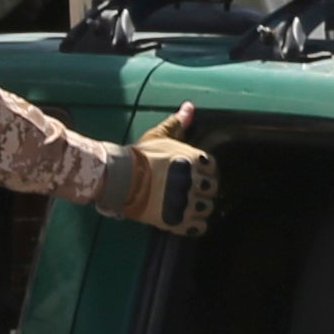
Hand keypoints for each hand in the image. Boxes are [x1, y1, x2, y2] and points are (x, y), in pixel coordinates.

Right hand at [101, 104, 216, 234]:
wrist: (120, 178)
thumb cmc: (140, 155)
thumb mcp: (159, 135)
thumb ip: (177, 123)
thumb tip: (189, 106)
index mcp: (195, 159)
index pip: (213, 168)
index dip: (204, 171)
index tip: (193, 173)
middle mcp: (195, 181)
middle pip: (212, 188)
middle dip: (203, 189)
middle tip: (190, 190)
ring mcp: (187, 202)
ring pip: (207, 207)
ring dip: (199, 206)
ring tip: (186, 205)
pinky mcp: (178, 221)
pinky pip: (199, 227)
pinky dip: (196, 225)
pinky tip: (187, 220)